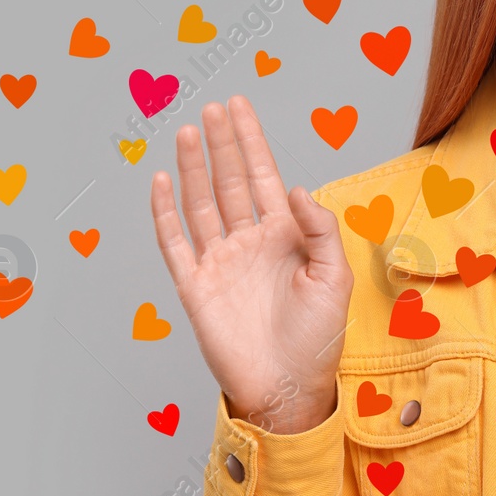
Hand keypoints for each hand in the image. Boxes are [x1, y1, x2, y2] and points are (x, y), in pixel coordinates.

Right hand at [150, 95, 353, 433]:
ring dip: (194, 168)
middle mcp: (249, 244)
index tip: (239, 107)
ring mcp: (220, 263)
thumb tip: (295, 188)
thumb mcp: (333, 277)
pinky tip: (161, 183)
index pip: (263, 177)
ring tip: (187, 132)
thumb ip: (318, 229)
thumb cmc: (317, 338)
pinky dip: (165, 213)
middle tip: (211, 108)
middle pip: (230, 182)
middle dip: (221, 144)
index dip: (251, 141)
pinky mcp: (195, 288)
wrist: (289, 389)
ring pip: (201, 204)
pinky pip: (175, 243)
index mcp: (285, 237)